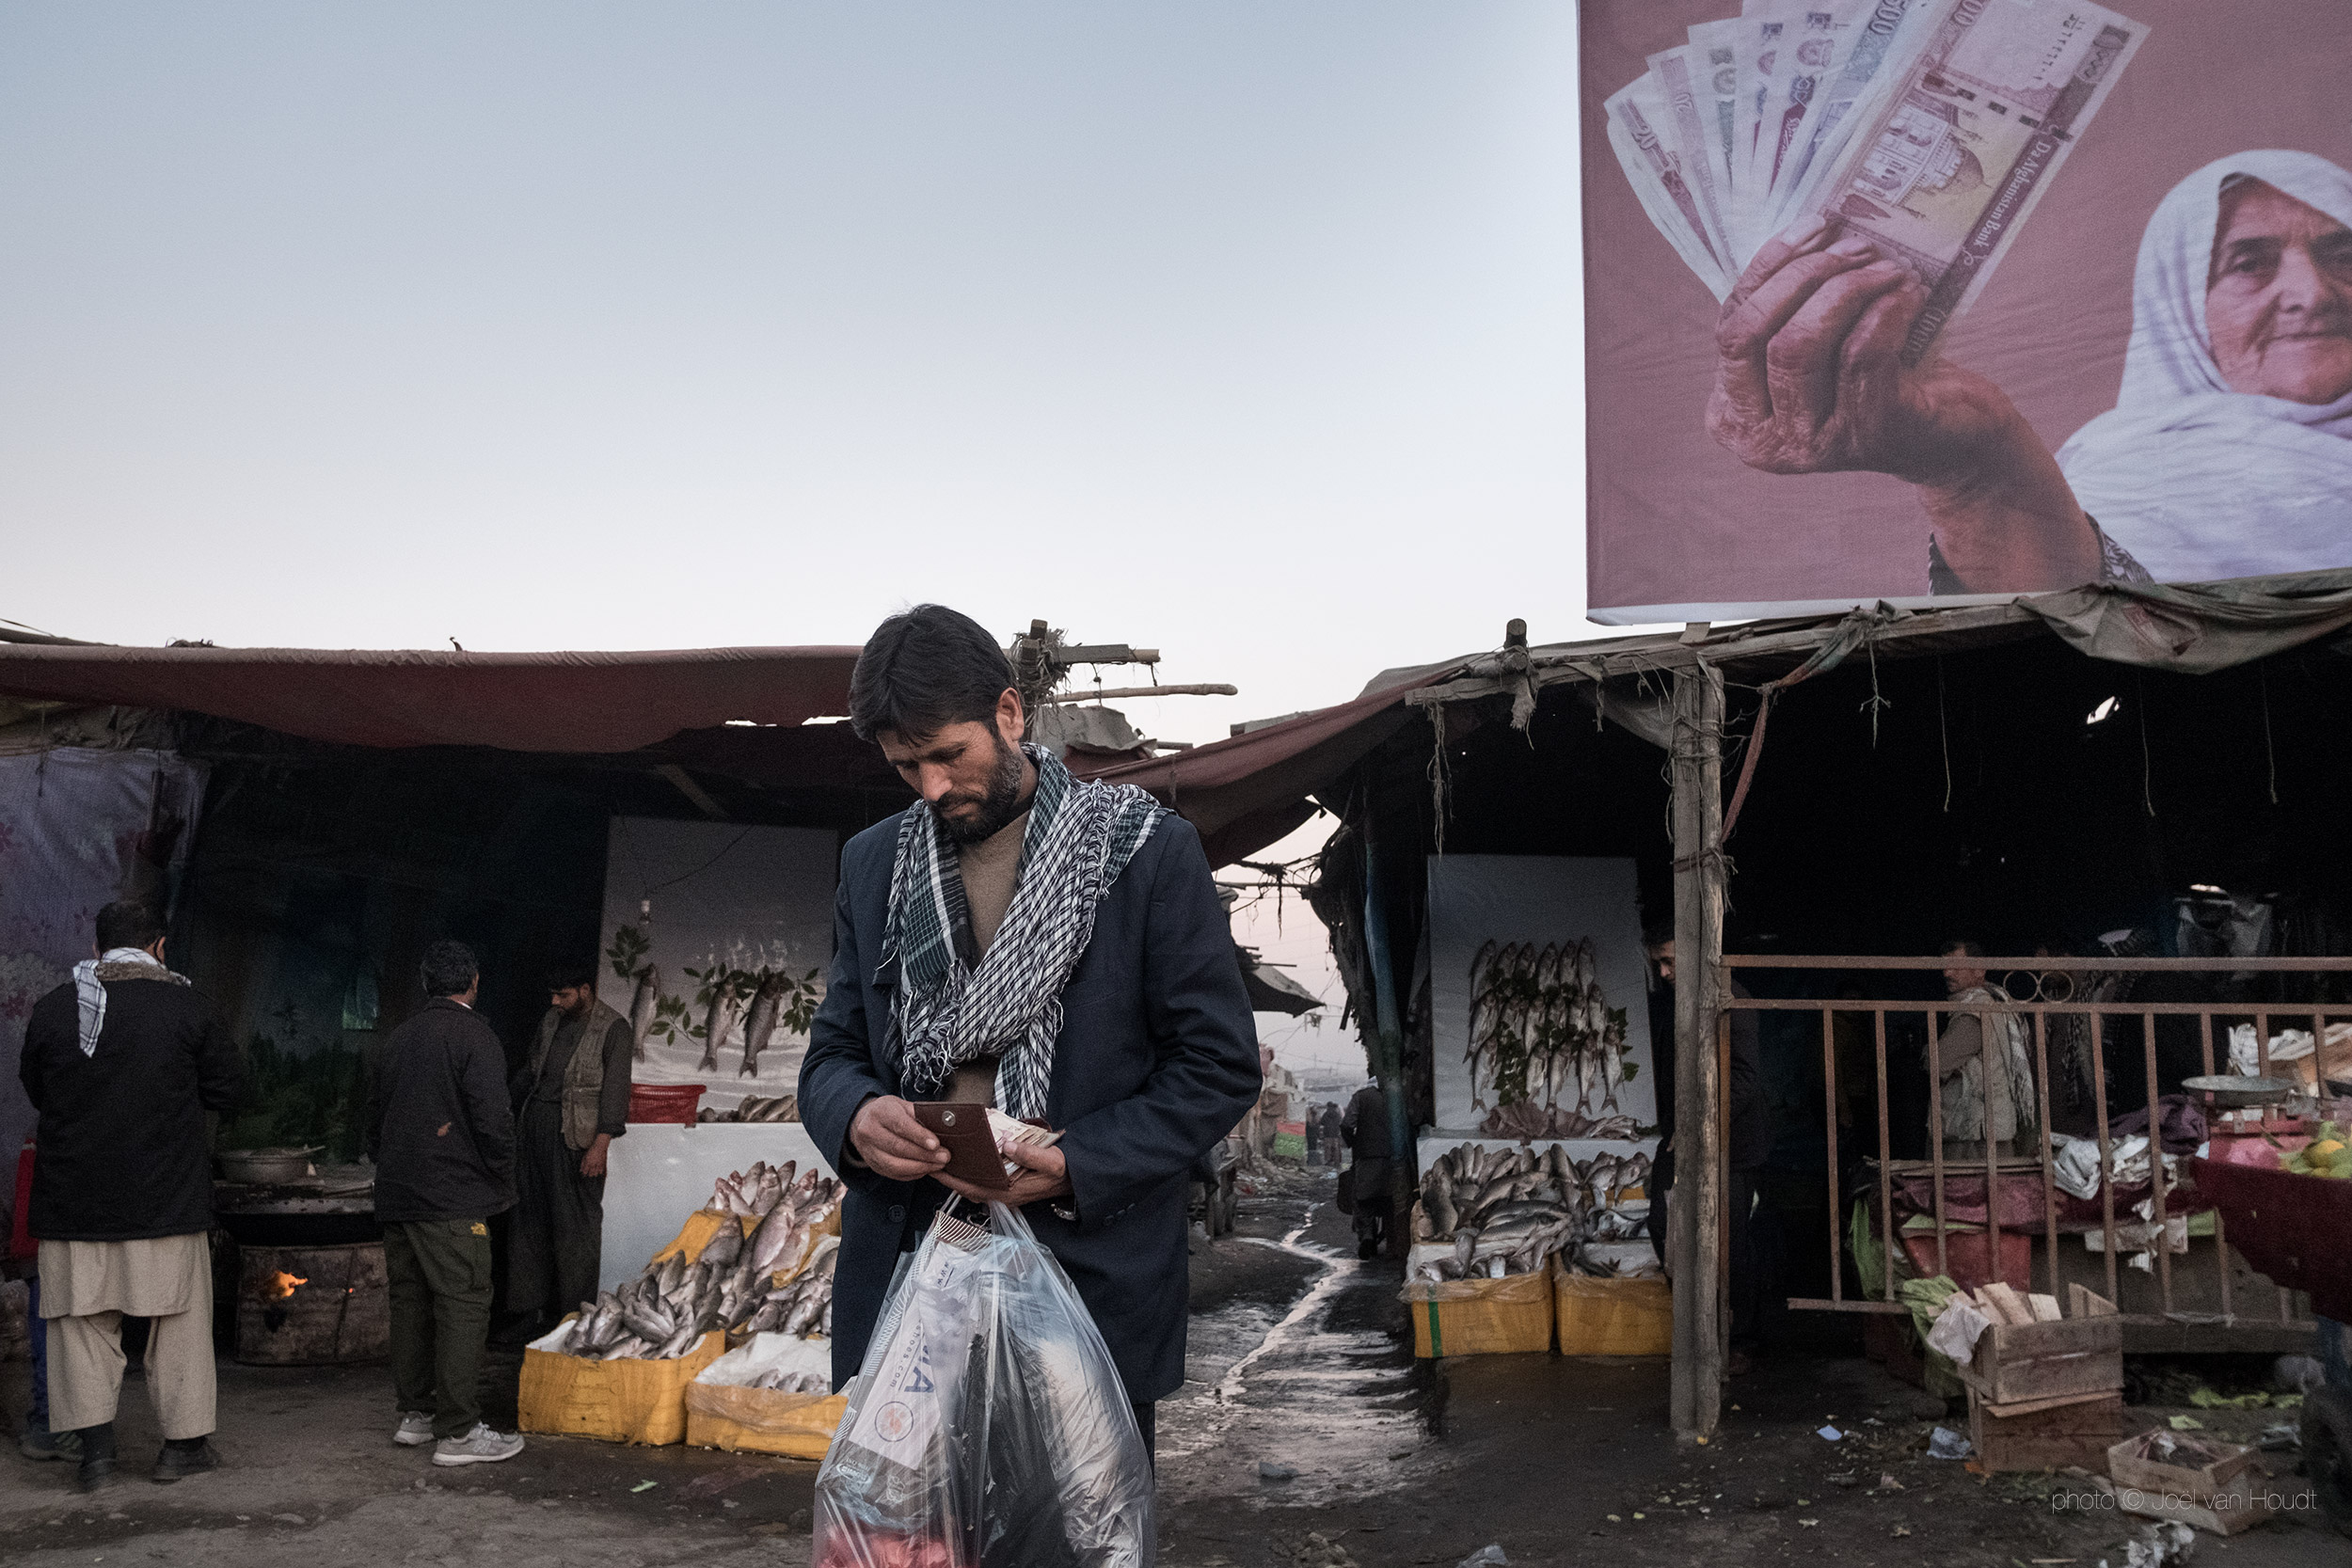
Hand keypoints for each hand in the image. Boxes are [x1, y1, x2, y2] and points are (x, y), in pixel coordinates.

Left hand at [579, 1134, 610, 1178]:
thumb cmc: (592, 1150)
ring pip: (596, 1173)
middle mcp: (593, 1165)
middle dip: (589, 1175)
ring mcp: (598, 1165)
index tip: (584, 1173)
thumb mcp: (585, 1156)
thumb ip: (582, 1164)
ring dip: (594, 1174)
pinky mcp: (602, 1164)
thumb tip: (580, 1170)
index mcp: (588, 1163)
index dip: (584, 1173)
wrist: (600, 1146)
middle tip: (588, 1174)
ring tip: (593, 1174)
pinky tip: (598, 1172)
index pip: (585, 1172)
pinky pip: (601, 1170)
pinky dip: (599, 1172)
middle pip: (591, 1174)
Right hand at [849, 1095, 950, 1181]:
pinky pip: (894, 1174)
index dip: (919, 1136)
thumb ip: (920, 1115)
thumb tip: (943, 1127)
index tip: (936, 1144)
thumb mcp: (903, 1105)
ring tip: (938, 1165)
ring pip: (895, 1165)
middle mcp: (870, 1132)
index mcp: (880, 1112)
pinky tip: (926, 1169)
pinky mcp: (873, 1165)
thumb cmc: (889, 1113)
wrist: (863, 1122)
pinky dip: (913, 1173)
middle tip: (944, 1157)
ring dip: (920, 1167)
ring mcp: (869, 1151)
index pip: (900, 1126)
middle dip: (924, 1155)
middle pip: (898, 1147)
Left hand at [939, 1137, 1071, 1207]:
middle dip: (949, 1177)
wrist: (1077, 1177)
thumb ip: (1030, 1154)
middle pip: (969, 1188)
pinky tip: (969, 1162)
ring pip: (975, 1186)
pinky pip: (985, 1182)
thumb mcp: (1052, 1160)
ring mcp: (1007, 1193)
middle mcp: (1005, 1195)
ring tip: (945, 1160)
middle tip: (932, 1161)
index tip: (934, 1167)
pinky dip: (973, 1173)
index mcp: (1010, 1191)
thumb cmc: (1064, 1170)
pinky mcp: (1010, 1187)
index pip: (972, 1187)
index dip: (951, 1179)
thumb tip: (1006, 1146)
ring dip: (960, 1175)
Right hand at [1707, 215, 2099, 591]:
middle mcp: (1760, 439)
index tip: (1815, 225)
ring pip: (1801, 345)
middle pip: (1755, 336)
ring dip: (1848, 290)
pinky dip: (1886, 311)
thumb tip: (1806, 230)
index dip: (1768, 269)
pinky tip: (1910, 294)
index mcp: (1733, 414)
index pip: (1730, 328)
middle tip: (1858, 247)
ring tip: (1890, 269)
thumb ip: (1792, 310)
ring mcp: (1811, 444)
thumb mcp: (1819, 349)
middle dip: (1804, 277)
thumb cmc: (1879, 381)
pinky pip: (1861, 354)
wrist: (1948, 438)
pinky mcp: (1865, 435)